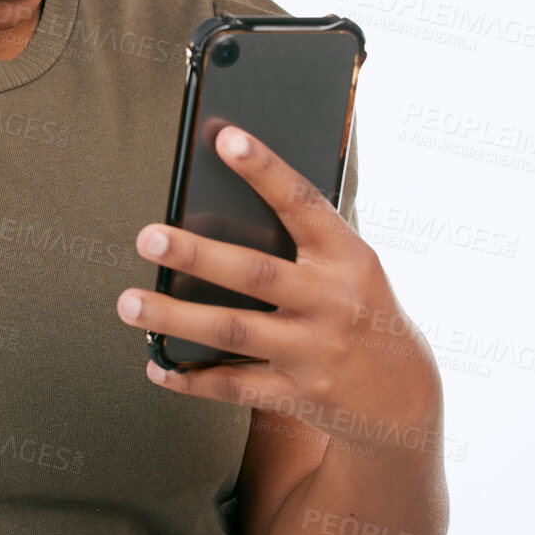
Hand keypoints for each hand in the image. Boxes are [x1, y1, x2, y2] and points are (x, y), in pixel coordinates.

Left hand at [115, 125, 442, 451]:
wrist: (405, 398)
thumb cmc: (359, 309)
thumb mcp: (350, 267)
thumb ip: (300, 239)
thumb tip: (218, 203)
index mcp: (348, 256)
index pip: (302, 203)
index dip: (265, 169)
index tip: (224, 136)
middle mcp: (334, 301)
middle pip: (255, 273)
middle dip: (197, 253)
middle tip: (147, 236)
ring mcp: (317, 350)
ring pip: (234, 331)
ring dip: (175, 318)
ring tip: (128, 302)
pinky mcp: (302, 395)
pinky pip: (235, 386)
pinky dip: (190, 377)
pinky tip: (156, 364)